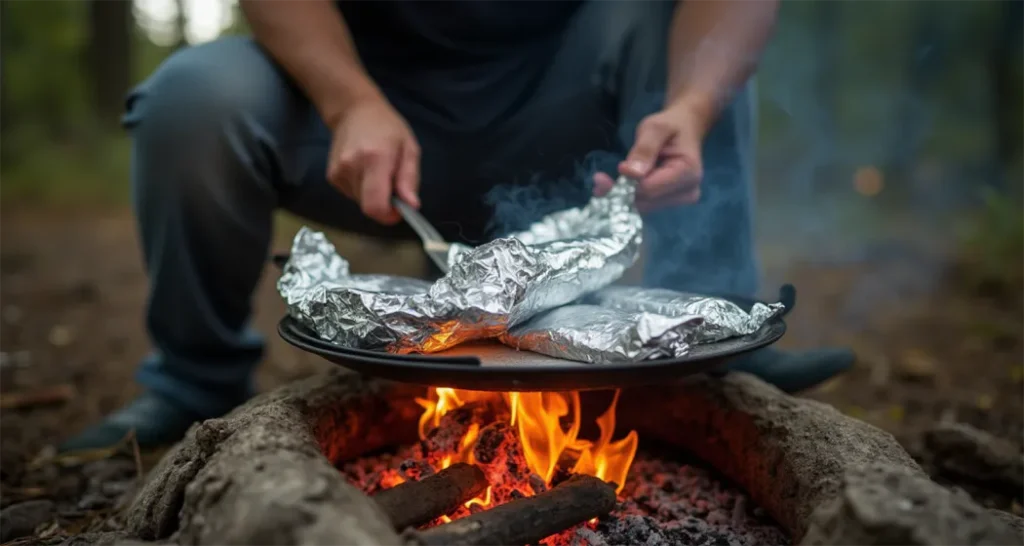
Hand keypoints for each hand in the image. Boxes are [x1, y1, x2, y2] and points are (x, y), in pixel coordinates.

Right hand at [326, 96, 420, 223]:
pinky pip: (352, 194)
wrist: (353, 111)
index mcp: (375, 159)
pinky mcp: (332, 176)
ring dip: (373, 194)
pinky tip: (365, 170)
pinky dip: (362, 189)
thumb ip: (410, 178)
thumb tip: (411, 205)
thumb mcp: (409, 148)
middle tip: (391, 182)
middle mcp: (352, 167)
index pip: (375, 206)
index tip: (399, 208)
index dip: (388, 215)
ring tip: (377, 171)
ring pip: (360, 202)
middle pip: (369, 207)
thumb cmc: (387, 127)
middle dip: (384, 202)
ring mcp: (338, 172)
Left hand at [593, 102, 706, 211]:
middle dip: (619, 192)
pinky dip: (628, 197)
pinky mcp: (671, 202)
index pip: (650, 189)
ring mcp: (680, 199)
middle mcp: (688, 192)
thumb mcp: (656, 128)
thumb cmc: (671, 125)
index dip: (625, 184)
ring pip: (644, 206)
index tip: (601, 177)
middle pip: (646, 201)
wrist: (686, 128)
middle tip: (597, 181)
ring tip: (601, 183)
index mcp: (688, 172)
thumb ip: (645, 149)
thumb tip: (630, 173)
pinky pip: (646, 204)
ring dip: (621, 196)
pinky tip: (613, 188)